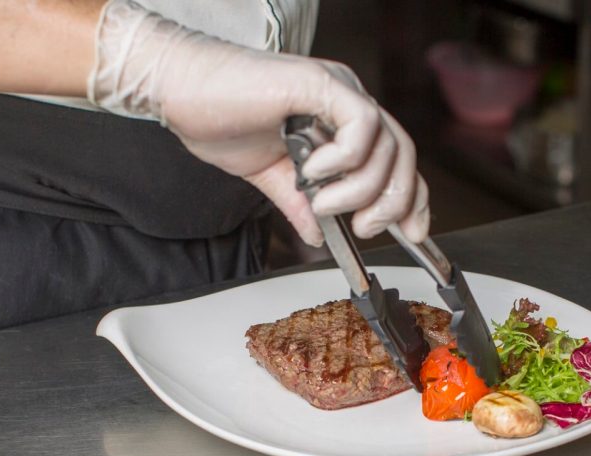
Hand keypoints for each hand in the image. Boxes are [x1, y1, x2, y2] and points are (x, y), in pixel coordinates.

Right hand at [87, 1, 429, 245]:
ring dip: (358, 188)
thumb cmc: (215, 117)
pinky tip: (314, 170)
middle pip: (403, 153)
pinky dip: (346, 159)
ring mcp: (336, 89)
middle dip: (393, 201)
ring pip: (386, 145)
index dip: (411, 196)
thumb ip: (298, 202)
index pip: (397, 158)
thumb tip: (318, 236)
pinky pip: (363, 124)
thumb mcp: (268, 175)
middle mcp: (346, 100)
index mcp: (339, 119)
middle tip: (363, 228)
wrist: (179, 90)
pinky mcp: (321, 84)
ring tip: (322, 202)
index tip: (412, 232)